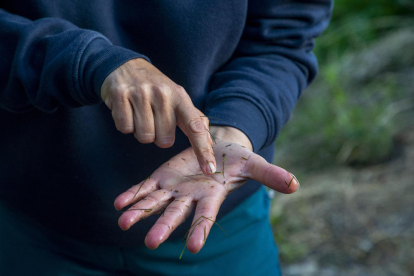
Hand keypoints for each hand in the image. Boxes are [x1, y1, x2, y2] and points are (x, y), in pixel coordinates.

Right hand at [101, 58, 214, 174]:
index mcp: (181, 97)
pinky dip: (125, 125)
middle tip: (153, 118)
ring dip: (141, 132)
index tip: (209, 169)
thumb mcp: (178, 99)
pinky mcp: (120, 95)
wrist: (125, 66)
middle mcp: (163, 94)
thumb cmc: (156, 89)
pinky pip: (124, 128)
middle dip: (158, 136)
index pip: (196, 127)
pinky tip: (127, 111)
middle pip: (164, 141)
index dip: (203, 150)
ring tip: (140, 114)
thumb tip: (209, 143)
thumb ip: (194, 120)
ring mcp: (141, 93)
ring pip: (144, 137)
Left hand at [114, 128, 298, 253]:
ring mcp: (174, 188)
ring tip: (123, 223)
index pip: (206, 216)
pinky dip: (132, 195)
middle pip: (176, 214)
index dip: (201, 230)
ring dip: (139, 213)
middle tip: (151, 242)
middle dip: (164, 227)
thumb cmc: (238, 160)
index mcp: (211, 196)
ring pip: (154, 203)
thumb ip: (271, 175)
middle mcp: (190, 197)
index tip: (194, 246)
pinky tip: (118, 204)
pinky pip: (145, 187)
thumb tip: (296, 184)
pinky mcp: (162, 177)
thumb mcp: (255, 164)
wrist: (218, 148)